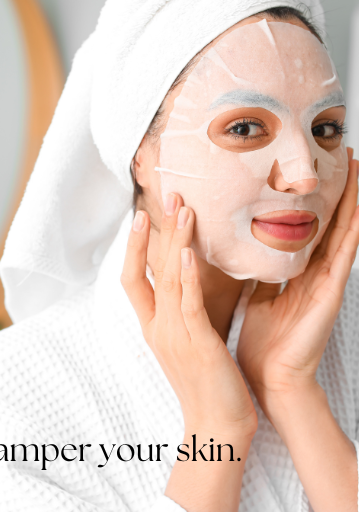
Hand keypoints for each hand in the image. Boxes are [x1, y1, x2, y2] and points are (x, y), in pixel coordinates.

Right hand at [121, 193, 256, 437]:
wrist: (215, 425)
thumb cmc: (205, 382)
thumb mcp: (185, 343)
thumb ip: (180, 314)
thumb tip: (186, 286)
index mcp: (152, 326)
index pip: (132, 279)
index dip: (134, 247)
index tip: (142, 217)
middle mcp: (157, 327)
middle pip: (146, 271)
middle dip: (153, 232)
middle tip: (165, 197)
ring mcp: (174, 335)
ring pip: (166, 280)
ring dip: (173, 242)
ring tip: (182, 209)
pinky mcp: (197, 345)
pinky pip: (187, 305)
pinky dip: (185, 277)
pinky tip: (187, 253)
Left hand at [237, 148, 358, 413]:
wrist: (272, 379)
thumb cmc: (265, 345)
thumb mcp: (257, 301)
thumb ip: (260, 278)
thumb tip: (247, 255)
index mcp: (294, 275)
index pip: (305, 231)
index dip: (309, 203)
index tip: (308, 174)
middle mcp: (314, 274)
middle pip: (327, 223)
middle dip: (334, 191)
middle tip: (340, 155)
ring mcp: (325, 282)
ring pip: (340, 231)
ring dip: (349, 198)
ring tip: (355, 163)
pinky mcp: (329, 293)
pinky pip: (343, 254)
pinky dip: (353, 227)